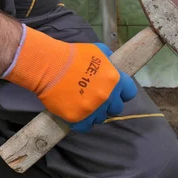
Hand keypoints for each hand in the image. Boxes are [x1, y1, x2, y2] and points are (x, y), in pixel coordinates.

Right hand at [3, 25, 136, 129]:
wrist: (48, 65)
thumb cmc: (71, 55)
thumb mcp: (96, 50)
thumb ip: (108, 59)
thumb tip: (112, 63)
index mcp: (114, 80)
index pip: (129, 93)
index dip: (121, 93)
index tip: (114, 92)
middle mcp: (107, 97)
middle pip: (116, 108)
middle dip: (108, 104)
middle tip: (96, 98)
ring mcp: (93, 109)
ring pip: (101, 119)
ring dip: (94, 113)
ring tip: (82, 105)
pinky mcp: (78, 118)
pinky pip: (86, 127)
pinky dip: (82, 123)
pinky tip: (77, 115)